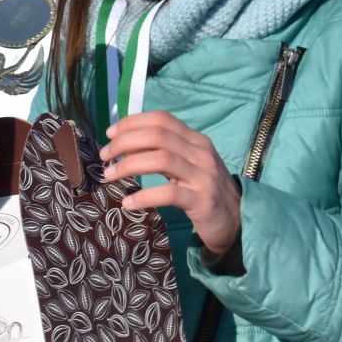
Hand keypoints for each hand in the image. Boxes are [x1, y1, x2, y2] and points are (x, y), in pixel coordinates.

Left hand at [100, 110, 240, 256]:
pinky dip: (144, 196)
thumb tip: (127, 142)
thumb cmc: (205, 191)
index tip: (110, 133)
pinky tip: (128, 203)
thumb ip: (166, 151)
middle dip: (125, 142)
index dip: (132, 122)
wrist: (237, 221)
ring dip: (129, 165)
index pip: (162, 119)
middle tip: (105, 155)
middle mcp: (201, 153)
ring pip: (161, 160)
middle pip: (157, 136)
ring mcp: (203, 176)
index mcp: (196, 140)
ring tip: (109, 175)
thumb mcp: (189, 165)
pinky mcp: (202, 201)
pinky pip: (168, 194)